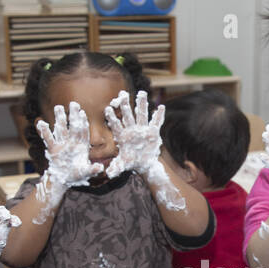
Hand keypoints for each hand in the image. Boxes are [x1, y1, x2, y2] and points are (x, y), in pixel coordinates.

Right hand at [33, 102, 103, 222]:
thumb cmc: (77, 175)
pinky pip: (48, 139)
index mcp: (82, 146)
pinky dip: (44, 132)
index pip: (83, 132)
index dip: (83, 123)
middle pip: (72, 127)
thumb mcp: (85, 173)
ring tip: (58, 107)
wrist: (64, 179)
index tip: (82, 113)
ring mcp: (62, 145)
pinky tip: (40, 122)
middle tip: (73, 103)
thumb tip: (100, 168)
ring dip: (60, 119)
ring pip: (61, 129)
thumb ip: (92, 170)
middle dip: (73, 116)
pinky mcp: (53, 149)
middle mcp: (72, 143)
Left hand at [105, 89, 184, 210]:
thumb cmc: (131, 162)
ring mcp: (142, 130)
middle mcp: (132, 130)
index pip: (116, 125)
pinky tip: (160, 107)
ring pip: (141, 115)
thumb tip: (108, 174)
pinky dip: (159, 116)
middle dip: (125, 106)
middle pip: (128, 116)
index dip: (112, 118)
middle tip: (122, 95)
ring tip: (142, 93)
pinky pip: (156, 123)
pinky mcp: (153, 132)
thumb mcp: (122, 165)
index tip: (107, 109)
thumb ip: (116, 167)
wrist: (143, 163)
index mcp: (123, 136)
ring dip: (142, 104)